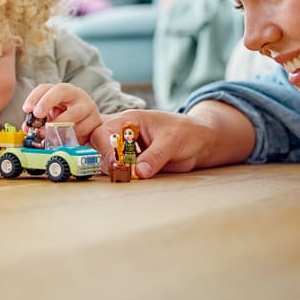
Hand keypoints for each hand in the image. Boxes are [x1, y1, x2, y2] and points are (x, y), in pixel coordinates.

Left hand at [23, 83, 100, 144]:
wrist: (90, 127)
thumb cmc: (67, 120)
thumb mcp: (51, 118)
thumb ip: (38, 122)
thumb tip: (28, 128)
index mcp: (61, 91)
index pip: (45, 88)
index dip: (35, 97)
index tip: (26, 109)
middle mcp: (76, 94)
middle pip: (62, 90)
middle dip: (47, 101)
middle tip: (38, 114)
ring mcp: (88, 106)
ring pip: (75, 112)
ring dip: (61, 126)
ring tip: (52, 135)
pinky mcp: (97, 120)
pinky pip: (85, 128)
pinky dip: (75, 136)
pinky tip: (69, 139)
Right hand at [90, 102, 254, 177]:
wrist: (201, 142)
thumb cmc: (187, 132)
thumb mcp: (172, 142)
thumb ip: (155, 156)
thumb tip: (138, 172)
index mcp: (129, 119)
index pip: (103, 132)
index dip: (104, 148)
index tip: (114, 164)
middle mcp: (123, 132)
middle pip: (98, 144)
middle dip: (103, 159)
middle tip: (117, 173)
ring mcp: (126, 147)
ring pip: (105, 158)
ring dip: (110, 169)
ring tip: (123, 177)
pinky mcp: (132, 161)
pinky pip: (118, 168)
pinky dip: (118, 175)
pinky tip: (125, 179)